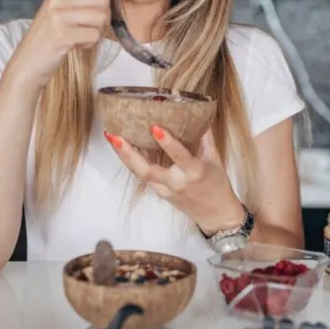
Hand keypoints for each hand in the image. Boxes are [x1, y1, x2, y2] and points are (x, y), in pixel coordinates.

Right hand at [3, 0, 126, 89]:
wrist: (27, 63)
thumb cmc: (48, 38)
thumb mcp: (60, 10)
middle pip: (102, 0)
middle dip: (103, 17)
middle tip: (88, 28)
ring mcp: (58, 16)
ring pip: (101, 17)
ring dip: (96, 31)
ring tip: (80, 37)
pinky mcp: (62, 34)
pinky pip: (94, 35)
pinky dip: (90, 43)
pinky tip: (76, 45)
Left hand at [104, 125, 246, 235]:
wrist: (215, 215)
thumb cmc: (217, 185)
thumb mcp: (215, 159)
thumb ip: (205, 136)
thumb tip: (199, 112)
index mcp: (194, 172)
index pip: (179, 156)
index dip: (168, 142)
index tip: (155, 127)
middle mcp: (176, 182)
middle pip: (146, 170)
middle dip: (128, 153)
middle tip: (114, 136)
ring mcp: (164, 189)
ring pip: (140, 173)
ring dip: (124, 155)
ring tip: (112, 136)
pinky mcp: (159, 192)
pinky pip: (144, 174)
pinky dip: (134, 159)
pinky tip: (125, 145)